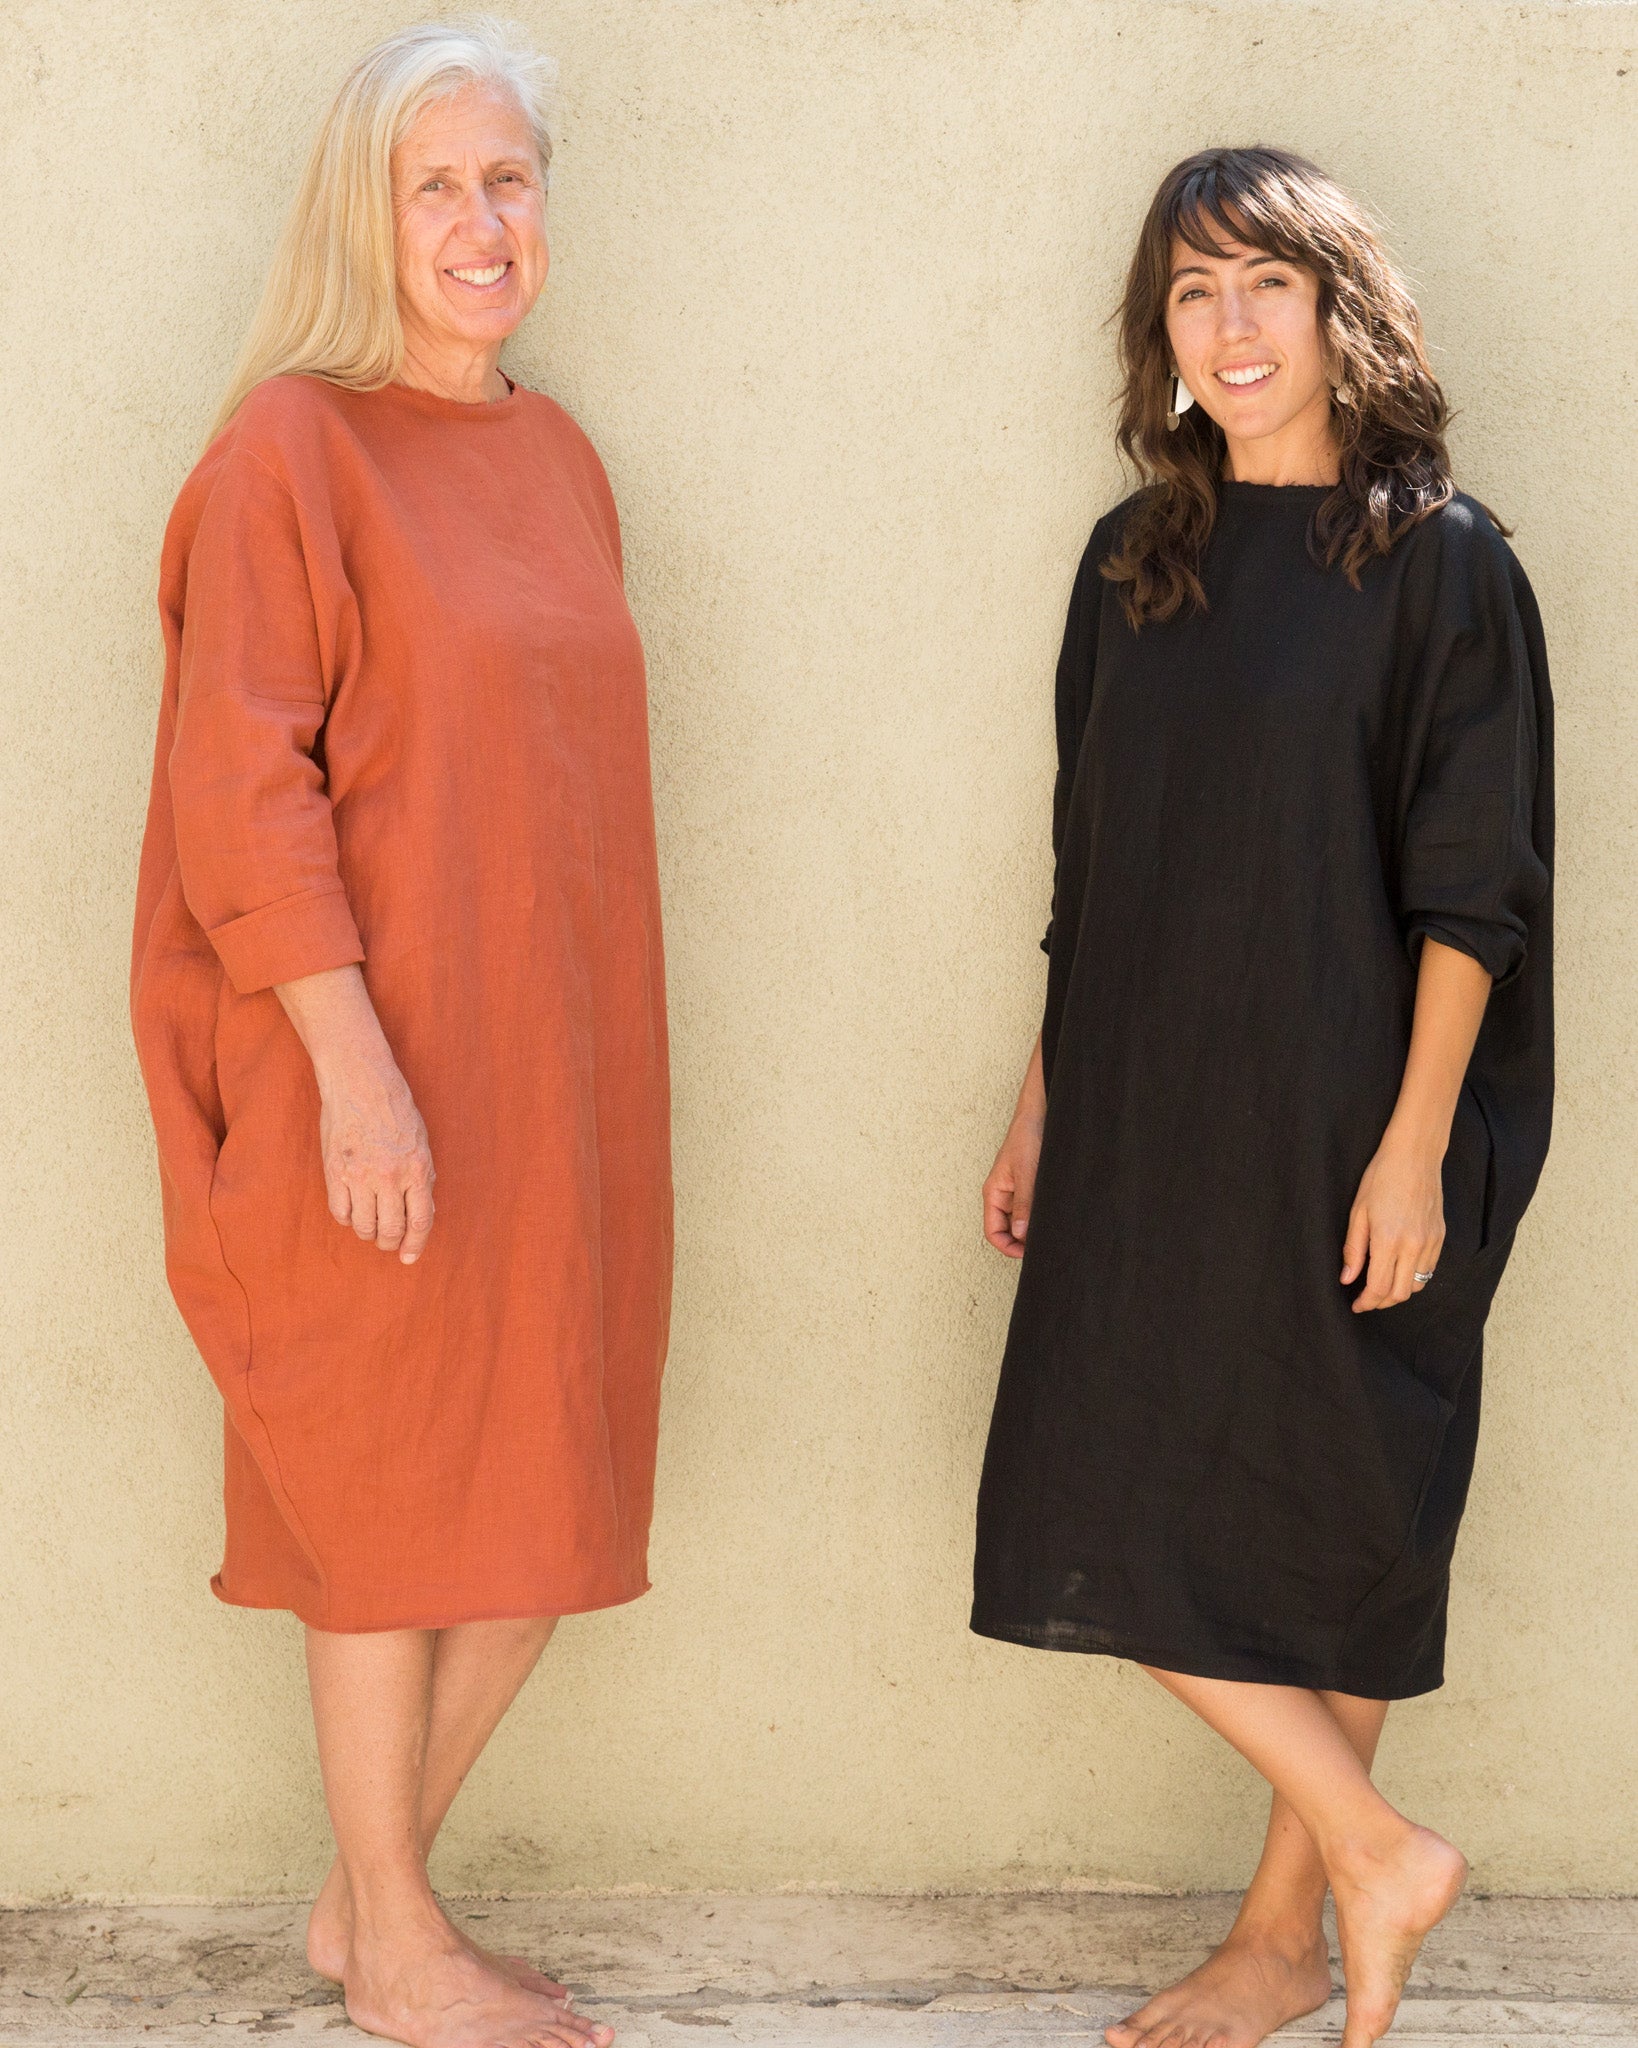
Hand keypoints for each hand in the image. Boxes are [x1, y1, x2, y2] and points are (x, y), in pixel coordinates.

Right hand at [314, 1053, 434, 1262]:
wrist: (360, 1084)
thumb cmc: (395, 1112)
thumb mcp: (421, 1145)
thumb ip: (422, 1180)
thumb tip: (421, 1215)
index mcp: (417, 1169)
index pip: (420, 1221)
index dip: (415, 1245)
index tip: (408, 1256)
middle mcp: (390, 1176)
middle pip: (390, 1230)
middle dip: (390, 1243)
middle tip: (388, 1241)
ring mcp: (360, 1175)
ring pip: (364, 1226)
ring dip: (368, 1232)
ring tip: (371, 1222)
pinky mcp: (335, 1171)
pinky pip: (340, 1213)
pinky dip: (348, 1218)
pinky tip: (352, 1208)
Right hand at [984, 1112, 1042, 1258]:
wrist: (1040, 1115)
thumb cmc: (1027, 1137)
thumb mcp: (1026, 1173)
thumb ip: (1023, 1204)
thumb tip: (1021, 1234)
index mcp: (994, 1193)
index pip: (993, 1232)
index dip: (1008, 1247)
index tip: (1028, 1254)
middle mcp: (1004, 1196)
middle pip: (1007, 1231)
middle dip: (1022, 1242)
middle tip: (1044, 1246)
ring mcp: (1017, 1192)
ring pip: (1021, 1222)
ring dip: (1033, 1230)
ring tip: (1051, 1233)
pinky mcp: (1031, 1187)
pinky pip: (1033, 1209)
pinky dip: (1041, 1217)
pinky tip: (1055, 1218)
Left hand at [1340, 1129, 1443, 1310]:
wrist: (1414, 1156)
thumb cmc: (1381, 1178)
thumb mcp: (1358, 1212)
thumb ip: (1353, 1249)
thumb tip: (1348, 1279)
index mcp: (1389, 1240)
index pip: (1379, 1287)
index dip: (1367, 1302)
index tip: (1357, 1305)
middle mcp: (1414, 1245)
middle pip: (1400, 1293)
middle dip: (1381, 1302)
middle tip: (1366, 1299)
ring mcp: (1431, 1242)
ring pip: (1417, 1285)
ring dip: (1398, 1292)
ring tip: (1382, 1286)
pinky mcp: (1441, 1237)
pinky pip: (1429, 1269)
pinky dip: (1413, 1277)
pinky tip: (1399, 1269)